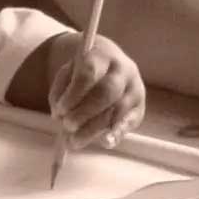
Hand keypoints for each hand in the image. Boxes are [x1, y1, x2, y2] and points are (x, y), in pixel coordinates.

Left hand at [47, 32, 145, 150]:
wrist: (108, 63)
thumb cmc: (82, 70)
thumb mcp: (68, 72)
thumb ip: (61, 91)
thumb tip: (58, 115)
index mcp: (102, 56)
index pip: (89, 73)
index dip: (74, 94)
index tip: (59, 109)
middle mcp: (123, 70)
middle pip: (107, 92)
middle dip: (86, 111)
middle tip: (67, 125)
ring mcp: (134, 88)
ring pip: (118, 109)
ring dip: (95, 128)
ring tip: (75, 141)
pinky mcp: (139, 106)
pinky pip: (130, 122)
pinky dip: (117, 133)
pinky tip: (105, 142)